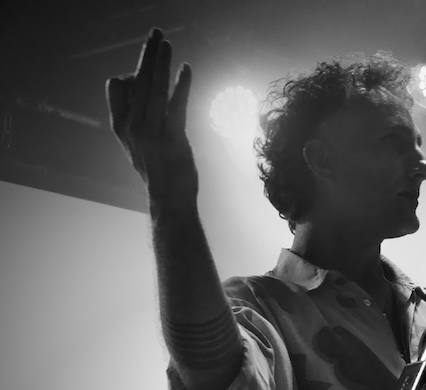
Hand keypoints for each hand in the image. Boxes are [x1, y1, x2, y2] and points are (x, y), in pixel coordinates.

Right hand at [106, 28, 197, 201]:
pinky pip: (175, 106)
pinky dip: (181, 85)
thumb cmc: (157, 169)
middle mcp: (132, 126)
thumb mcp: (136, 143)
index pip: (117, 87)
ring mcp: (151, 133)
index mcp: (121, 126)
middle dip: (147, 54)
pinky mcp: (172, 139)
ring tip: (167, 43)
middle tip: (156, 32)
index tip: (144, 71)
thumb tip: (139, 88)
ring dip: (161, 63)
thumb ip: (134, 116)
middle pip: (137, 81)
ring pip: (154, 89)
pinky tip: (186, 69)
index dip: (131, 74)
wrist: (169, 198)